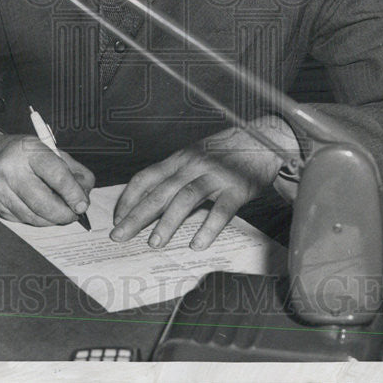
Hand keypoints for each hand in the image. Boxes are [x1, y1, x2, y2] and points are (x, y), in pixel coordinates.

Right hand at [0, 130, 94, 224]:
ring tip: (61, 214)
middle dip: (64, 214)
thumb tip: (85, 194)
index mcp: (29, 151)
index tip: (82, 204)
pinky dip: (39, 220)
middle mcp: (11, 170)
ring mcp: (0, 190)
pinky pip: (23, 220)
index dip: (73, 193)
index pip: (57, 175)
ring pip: (34, 217)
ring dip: (53, 220)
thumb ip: (72, 169)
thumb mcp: (48, 149)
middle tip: (74, 214)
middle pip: (44, 202)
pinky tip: (43, 213)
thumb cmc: (22, 153)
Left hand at [110, 120, 292, 250]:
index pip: (146, 177)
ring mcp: (215, 175)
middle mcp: (193, 165)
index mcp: (180, 158)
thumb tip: (152, 199)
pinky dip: (208, 228)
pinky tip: (198, 244)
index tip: (116, 218)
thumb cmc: (228, 151)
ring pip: (185, 198)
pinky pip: (220, 210)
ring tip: (154, 242)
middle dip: (137, 215)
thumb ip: (178, 173)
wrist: (266, 139)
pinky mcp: (237, 188)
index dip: (129, 198)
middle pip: (160, 191)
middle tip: (120, 236)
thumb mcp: (197, 155)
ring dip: (168, 222)